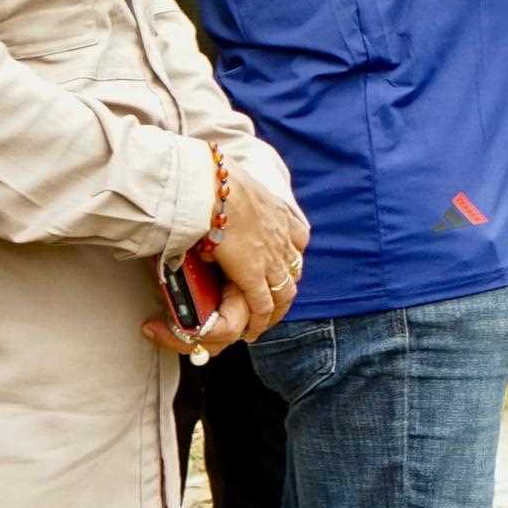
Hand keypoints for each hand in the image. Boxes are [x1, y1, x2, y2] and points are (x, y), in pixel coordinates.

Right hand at [149, 162, 305, 357]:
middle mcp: (281, 235)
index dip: (289, 255)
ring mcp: (270, 256)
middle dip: (284, 286)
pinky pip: (262, 304)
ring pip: (284, 291)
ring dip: (276, 309)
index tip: (282, 265)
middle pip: (293, 268)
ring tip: (264, 321)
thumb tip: (213, 201)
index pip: (297, 238)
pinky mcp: (253, 274)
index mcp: (278, 211)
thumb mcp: (231, 183)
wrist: (210, 184)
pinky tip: (252, 329)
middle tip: (274, 300)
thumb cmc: (212, 177)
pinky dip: (259, 319)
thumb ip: (230, 197)